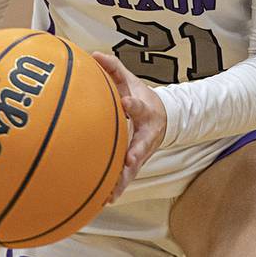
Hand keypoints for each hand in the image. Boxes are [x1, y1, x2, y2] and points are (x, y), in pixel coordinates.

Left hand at [92, 51, 166, 201]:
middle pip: (142, 147)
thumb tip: (94, 55)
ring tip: (111, 194)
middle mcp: (146, 135)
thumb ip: (114, 68)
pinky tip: (102, 201)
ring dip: (123, 181)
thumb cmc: (140, 97)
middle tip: (129, 162)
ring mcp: (141, 152)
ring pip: (133, 170)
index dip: (133, 105)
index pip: (140, 107)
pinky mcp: (134, 164)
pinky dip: (115, 189)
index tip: (126, 102)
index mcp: (146, 112)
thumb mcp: (131, 80)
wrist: (161, 118)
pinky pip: (124, 178)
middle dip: (135, 155)